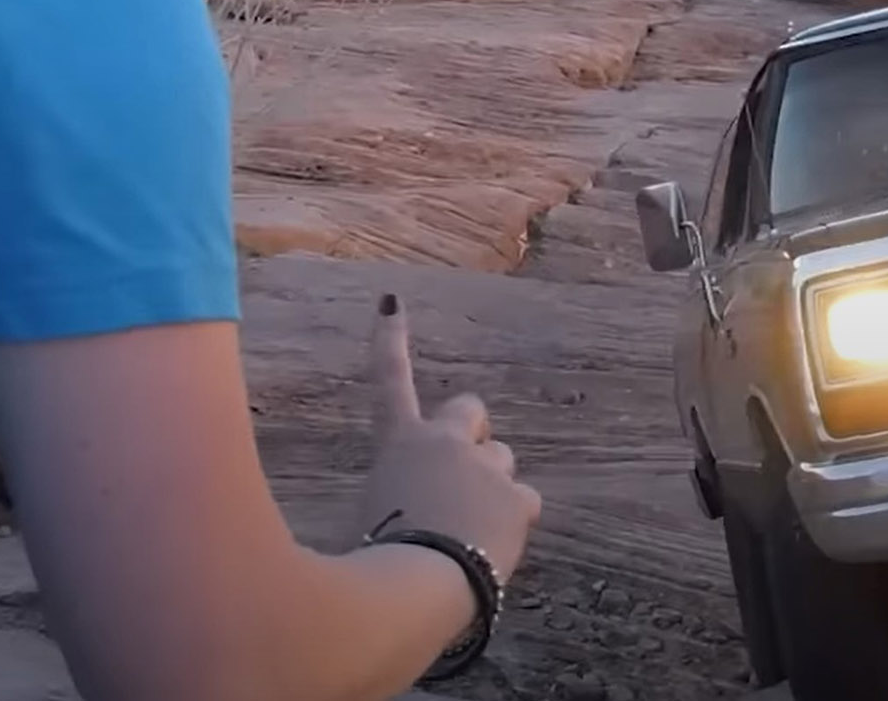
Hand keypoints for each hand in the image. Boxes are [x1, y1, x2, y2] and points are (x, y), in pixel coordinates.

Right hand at [355, 294, 541, 583]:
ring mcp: (486, 468)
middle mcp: (445, 442)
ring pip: (502, 460)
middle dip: (471, 431)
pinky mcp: (517, 498)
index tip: (391, 302)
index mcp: (399, 444)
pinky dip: (514, 520)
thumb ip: (384, 504)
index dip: (389, 340)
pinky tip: (494, 545)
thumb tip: (394, 519)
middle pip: (471, 409)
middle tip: (461, 470)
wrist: (420, 585)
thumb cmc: (376, 559)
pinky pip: (524, 502)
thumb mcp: (362, 520)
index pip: (388, 380)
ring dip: (491, 482)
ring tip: (471, 526)